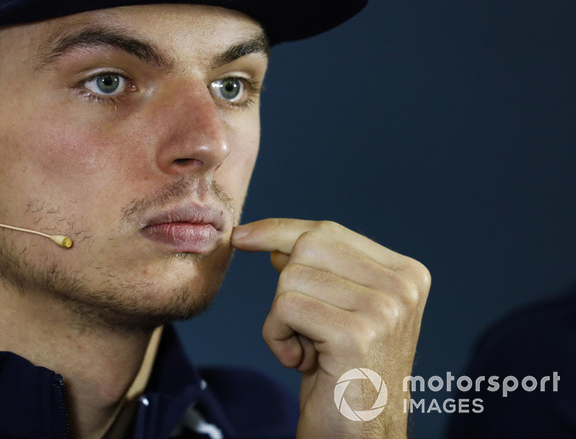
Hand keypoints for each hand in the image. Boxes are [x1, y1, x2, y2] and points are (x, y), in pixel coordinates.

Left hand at [232, 219, 430, 437]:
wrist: (360, 436)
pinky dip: (276, 336)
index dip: (279, 230)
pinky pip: (284, 308)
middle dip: (285, 286)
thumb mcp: (334, 312)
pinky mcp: (357, 334)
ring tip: (307, 349)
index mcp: (406, 273)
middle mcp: (403, 285)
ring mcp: (384, 308)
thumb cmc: (344, 375)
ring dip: (281, 318)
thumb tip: (273, 241)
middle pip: (307, 246)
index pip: (329, 231)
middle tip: (302, 327)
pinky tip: (300, 362)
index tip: (242, 236)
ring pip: (291, 277)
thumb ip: (316, 272)